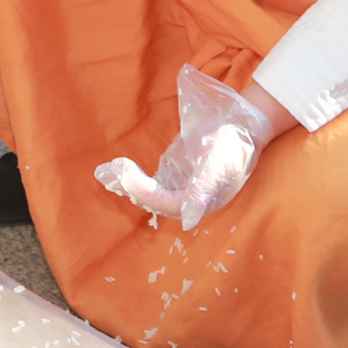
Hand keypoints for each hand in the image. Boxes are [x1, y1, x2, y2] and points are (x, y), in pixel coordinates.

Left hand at [95, 65, 288, 229]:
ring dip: (126, 183)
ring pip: (148, 191)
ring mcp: (180, 186)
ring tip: (104, 172)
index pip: (166, 204)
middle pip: (153, 200)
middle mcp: (188, 199)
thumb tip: (188, 221)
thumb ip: (203, 191)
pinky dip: (132, 175)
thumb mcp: (220, 165)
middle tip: (111, 170)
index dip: (145, 192)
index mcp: (200, 202)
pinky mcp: (174, 174)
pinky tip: (114, 168)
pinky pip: (149, 180)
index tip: (126, 173)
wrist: (243, 126)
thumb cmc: (234, 145)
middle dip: (130, 187)